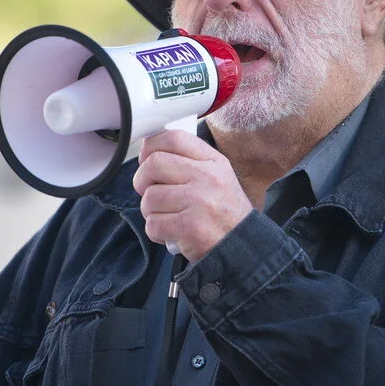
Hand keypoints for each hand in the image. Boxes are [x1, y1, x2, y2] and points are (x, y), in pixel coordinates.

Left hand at [133, 129, 252, 262]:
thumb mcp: (217, 177)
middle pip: (153, 164)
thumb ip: (188, 163)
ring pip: (149, 197)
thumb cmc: (224, 214)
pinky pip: (153, 224)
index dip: (151, 147)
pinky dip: (157, 232)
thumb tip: (150, 154)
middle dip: (142, 181)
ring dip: (151, 211)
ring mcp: (199, 202)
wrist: (242, 246)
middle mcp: (207, 178)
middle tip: (149, 192)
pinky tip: (172, 233)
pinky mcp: (190, 227)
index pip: (173, 138)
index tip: (146, 160)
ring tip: (168, 217)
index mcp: (213, 162)